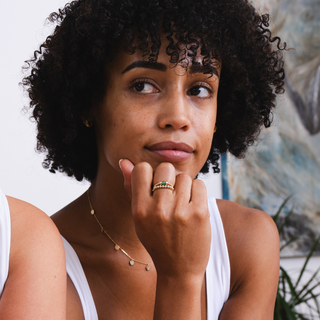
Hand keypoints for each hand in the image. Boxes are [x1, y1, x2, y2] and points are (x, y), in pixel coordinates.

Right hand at [119, 159, 210, 281]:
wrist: (179, 270)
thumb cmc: (157, 241)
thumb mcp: (139, 218)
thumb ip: (131, 188)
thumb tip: (124, 161)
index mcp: (139, 210)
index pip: (142, 169)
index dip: (149, 174)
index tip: (154, 185)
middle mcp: (158, 209)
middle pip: (165, 167)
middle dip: (169, 177)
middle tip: (170, 195)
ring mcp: (180, 211)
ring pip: (184, 176)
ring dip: (184, 186)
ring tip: (182, 204)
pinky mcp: (200, 213)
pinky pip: (199, 184)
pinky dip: (197, 192)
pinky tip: (193, 206)